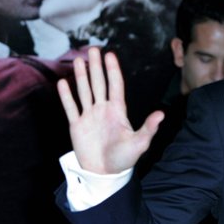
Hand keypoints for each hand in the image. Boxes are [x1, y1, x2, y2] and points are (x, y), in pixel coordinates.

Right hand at [57, 47, 163, 173]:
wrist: (105, 173)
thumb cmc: (124, 159)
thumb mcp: (139, 143)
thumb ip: (148, 128)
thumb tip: (161, 114)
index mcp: (118, 111)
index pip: (115, 86)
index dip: (112, 70)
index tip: (110, 55)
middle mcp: (103, 110)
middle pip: (98, 84)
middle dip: (96, 67)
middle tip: (93, 49)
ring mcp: (89, 116)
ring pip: (84, 91)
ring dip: (81, 77)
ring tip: (79, 61)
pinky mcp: (77, 126)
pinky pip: (71, 107)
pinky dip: (66, 96)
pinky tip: (63, 82)